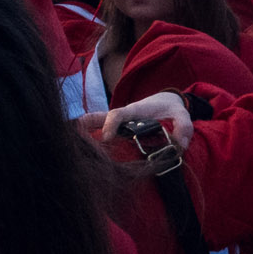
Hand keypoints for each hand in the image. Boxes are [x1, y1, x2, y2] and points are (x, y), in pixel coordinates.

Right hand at [78, 91, 192, 149]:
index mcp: (135, 110)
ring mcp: (119, 126)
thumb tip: (180, 146)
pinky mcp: (119, 133)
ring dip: (82, 133)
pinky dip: (88, 138)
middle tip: (72, 138)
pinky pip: (100, 133)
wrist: (168, 103)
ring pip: (95, 125)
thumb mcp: (182, 114)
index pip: (118, 114)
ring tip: (69, 145)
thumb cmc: (171, 108)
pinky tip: (78, 149)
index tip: (106, 137)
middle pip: (98, 118)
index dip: (110, 124)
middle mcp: (123, 118)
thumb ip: (183, 126)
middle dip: (85, 126)